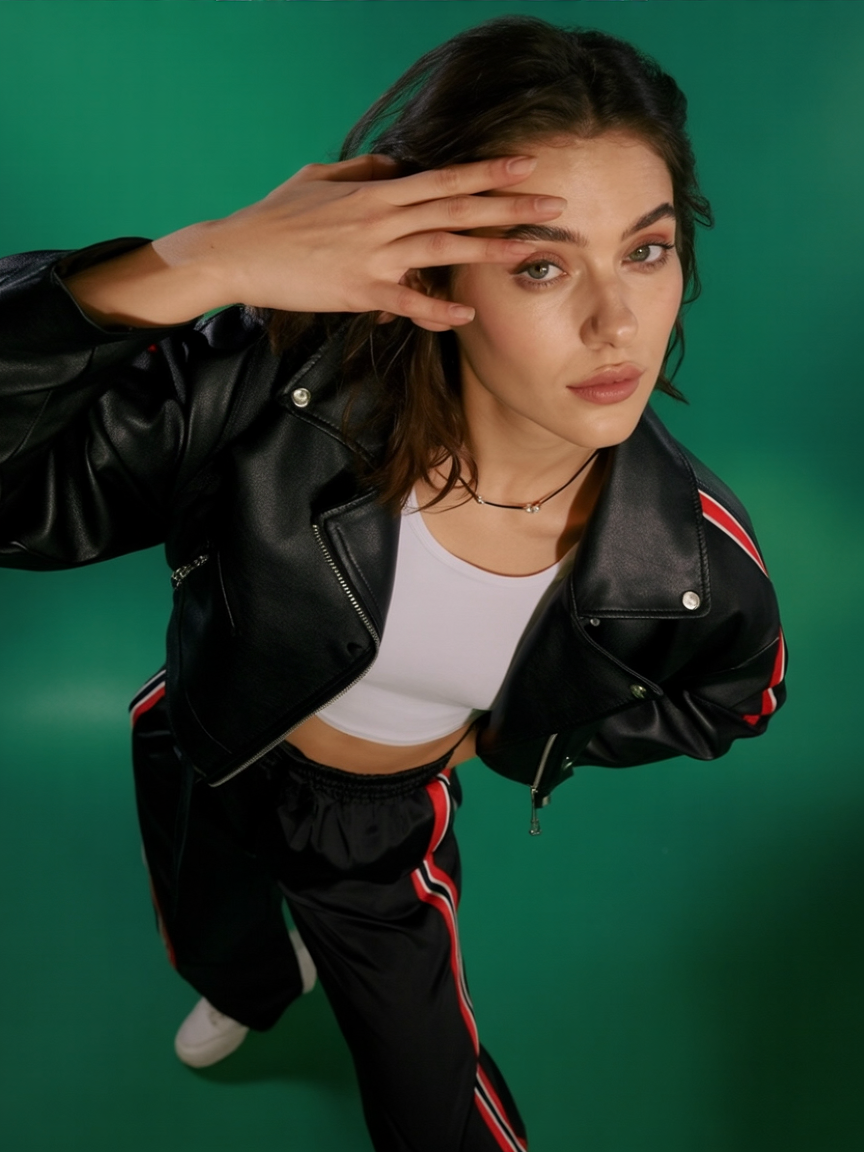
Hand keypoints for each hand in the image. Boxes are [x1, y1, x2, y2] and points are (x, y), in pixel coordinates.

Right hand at [157, 153, 564, 329]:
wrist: (238, 253)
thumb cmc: (276, 215)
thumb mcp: (320, 178)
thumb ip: (363, 170)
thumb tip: (397, 164)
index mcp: (375, 191)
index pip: (444, 177)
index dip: (488, 171)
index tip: (526, 166)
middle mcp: (381, 220)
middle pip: (456, 209)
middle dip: (508, 207)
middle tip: (552, 206)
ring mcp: (372, 257)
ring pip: (442, 250)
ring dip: (488, 250)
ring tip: (528, 252)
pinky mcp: (359, 292)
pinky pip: (407, 303)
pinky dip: (437, 311)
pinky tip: (465, 316)